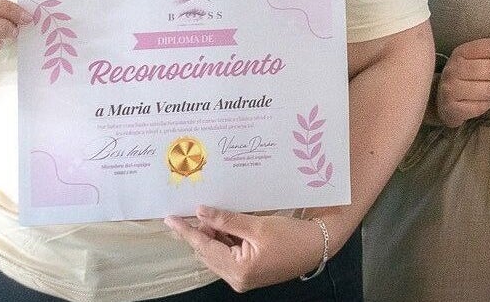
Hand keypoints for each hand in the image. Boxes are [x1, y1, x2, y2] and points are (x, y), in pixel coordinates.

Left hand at [165, 207, 326, 289]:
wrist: (318, 246)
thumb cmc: (292, 236)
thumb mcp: (258, 225)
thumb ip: (227, 220)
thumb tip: (201, 213)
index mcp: (238, 269)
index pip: (204, 247)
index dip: (187, 231)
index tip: (170, 219)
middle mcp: (236, 279)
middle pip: (208, 253)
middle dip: (201, 232)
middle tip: (195, 211)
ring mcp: (243, 279)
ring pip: (217, 255)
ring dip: (213, 236)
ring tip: (214, 216)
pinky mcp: (249, 274)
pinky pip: (228, 257)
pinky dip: (225, 242)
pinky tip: (227, 227)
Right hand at [435, 38, 489, 128]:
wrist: (442, 100)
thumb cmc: (466, 77)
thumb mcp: (475, 60)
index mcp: (461, 52)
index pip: (489, 47)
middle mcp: (453, 69)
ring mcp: (450, 89)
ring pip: (489, 89)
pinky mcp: (452, 108)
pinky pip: (482, 106)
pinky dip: (487, 104)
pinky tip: (481, 101)